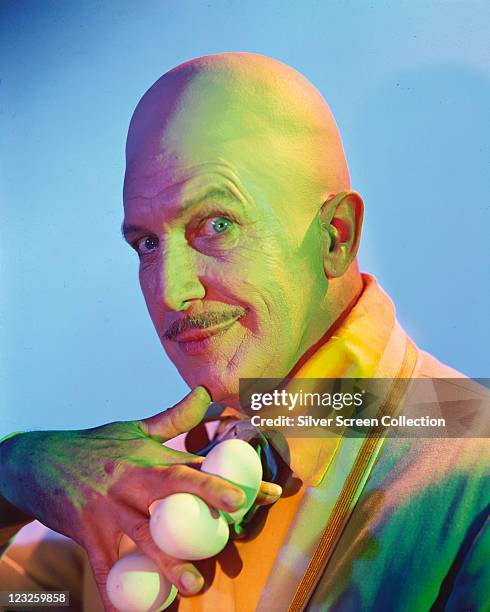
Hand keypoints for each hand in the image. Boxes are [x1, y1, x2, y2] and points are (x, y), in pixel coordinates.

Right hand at [0, 387, 281, 610]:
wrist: (38, 462)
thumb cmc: (95, 446)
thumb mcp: (134, 428)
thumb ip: (174, 417)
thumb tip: (207, 393)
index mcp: (148, 456)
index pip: (196, 463)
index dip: (231, 472)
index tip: (267, 486)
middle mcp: (132, 480)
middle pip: (172, 487)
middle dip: (206, 496)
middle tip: (238, 513)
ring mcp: (109, 509)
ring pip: (142, 534)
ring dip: (168, 560)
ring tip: (193, 584)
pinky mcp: (88, 533)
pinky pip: (103, 566)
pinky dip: (115, 591)